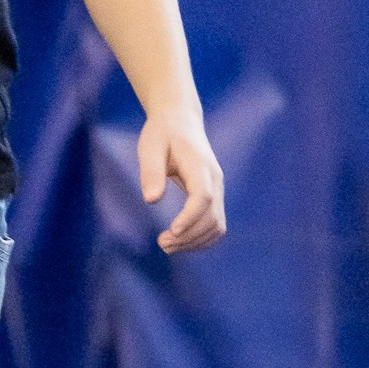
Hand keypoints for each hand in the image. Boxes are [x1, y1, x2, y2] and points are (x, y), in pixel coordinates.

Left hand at [140, 109, 225, 253]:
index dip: (190, 217)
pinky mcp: (214, 197)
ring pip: (217, 225)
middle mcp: (215, 180)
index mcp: (200, 166)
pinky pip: (215, 224)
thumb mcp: (150, 147)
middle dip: (188, 236)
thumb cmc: (162, 133)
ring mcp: (218, 190)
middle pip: (212, 217)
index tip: (171, 232)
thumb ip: (151, 172)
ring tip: (167, 246)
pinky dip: (201, 238)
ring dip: (195, 241)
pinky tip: (180, 242)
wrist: (180, 121)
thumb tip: (151, 200)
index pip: (203, 197)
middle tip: (161, 244)